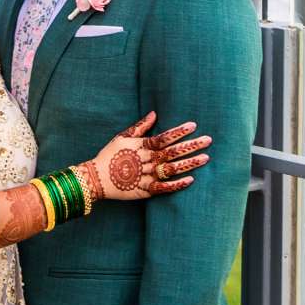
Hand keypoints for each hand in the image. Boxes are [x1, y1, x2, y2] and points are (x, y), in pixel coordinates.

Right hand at [86, 108, 209, 204]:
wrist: (96, 179)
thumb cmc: (109, 155)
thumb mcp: (122, 137)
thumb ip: (140, 127)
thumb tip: (154, 113)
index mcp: (142, 146)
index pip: (165, 137)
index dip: (179, 132)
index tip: (194, 126)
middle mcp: (147, 160)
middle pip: (173, 152)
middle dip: (191, 145)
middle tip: (208, 140)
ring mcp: (147, 176)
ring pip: (172, 169)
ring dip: (189, 163)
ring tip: (205, 158)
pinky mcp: (146, 190)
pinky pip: (164, 188)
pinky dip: (177, 185)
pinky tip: (191, 180)